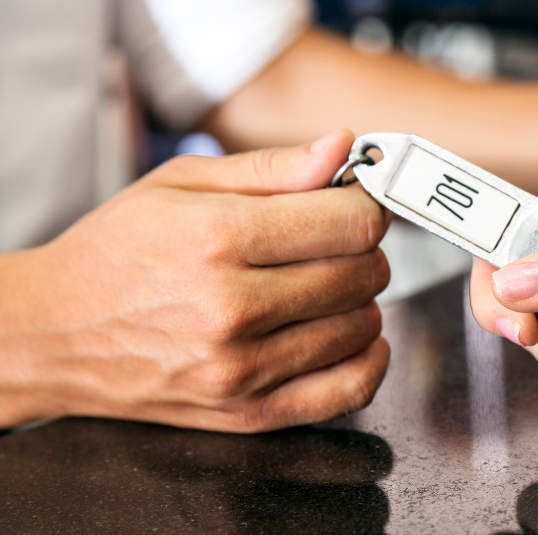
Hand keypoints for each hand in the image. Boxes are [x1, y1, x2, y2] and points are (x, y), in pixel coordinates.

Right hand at [0, 130, 391, 431]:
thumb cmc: (116, 252)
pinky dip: (368, 357)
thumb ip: (270, 167)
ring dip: (360, 298)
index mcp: (216, 239)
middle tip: (333, 240)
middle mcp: (233, 310)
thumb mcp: (180, 184)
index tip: (353, 202)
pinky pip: (352, 389)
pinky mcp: (250, 414)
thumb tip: (344, 148)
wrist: (56, 334)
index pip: (350, 223)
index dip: (365, 205)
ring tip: (323, 283)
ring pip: (364, 325)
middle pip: (363, 272)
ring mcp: (243, 370)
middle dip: (363, 248)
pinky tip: (345, 332)